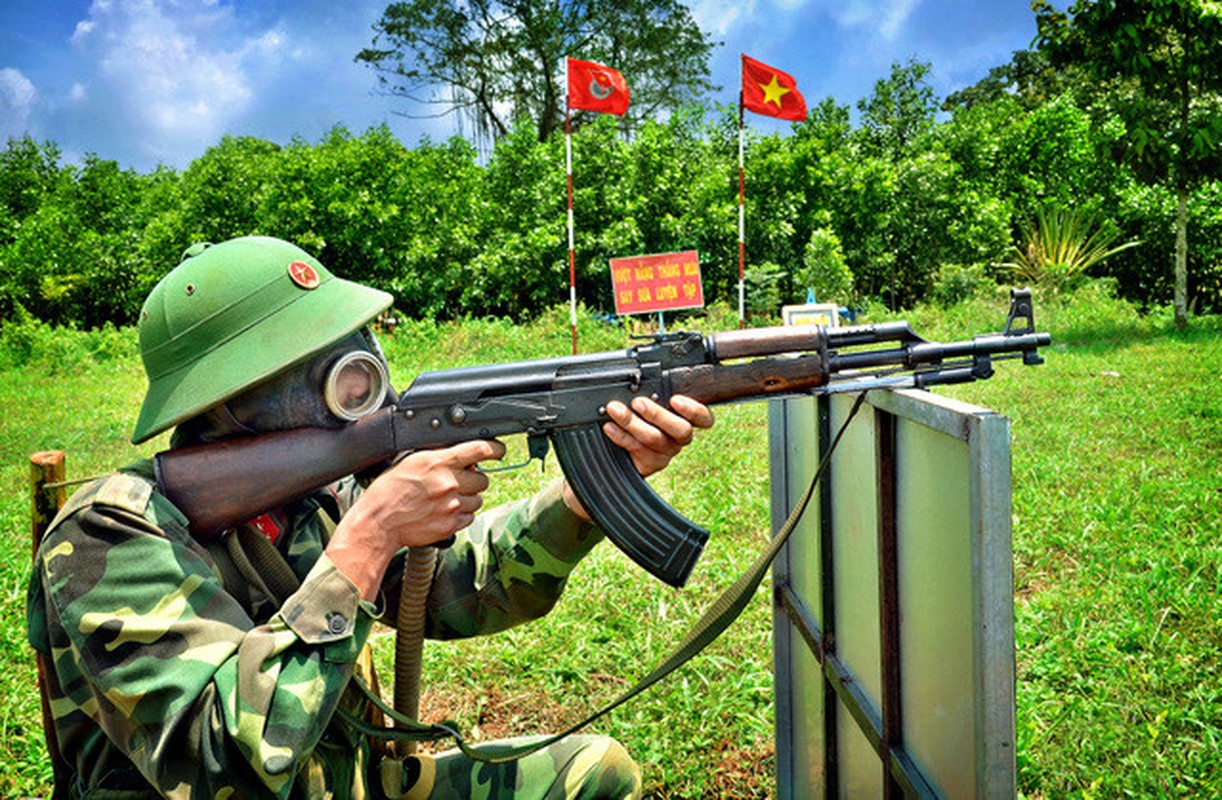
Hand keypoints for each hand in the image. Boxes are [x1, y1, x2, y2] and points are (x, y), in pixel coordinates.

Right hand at [328, 439, 504, 598]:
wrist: (379, 522)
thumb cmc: (389, 491)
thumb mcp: (411, 462)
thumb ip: (439, 457)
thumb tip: (462, 456)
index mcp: (437, 463)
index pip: (478, 449)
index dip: (494, 448)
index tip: (498, 450)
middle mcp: (448, 483)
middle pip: (482, 478)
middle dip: (473, 478)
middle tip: (458, 481)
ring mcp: (451, 506)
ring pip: (478, 499)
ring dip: (469, 497)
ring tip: (448, 498)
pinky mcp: (451, 525)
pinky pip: (470, 516)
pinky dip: (462, 514)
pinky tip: (446, 511)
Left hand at [562, 394, 713, 518]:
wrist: (617, 446)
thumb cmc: (636, 414)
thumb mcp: (646, 401)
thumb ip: (650, 394)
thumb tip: (637, 382)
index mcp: (684, 418)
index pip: (703, 418)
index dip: (694, 411)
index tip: (675, 399)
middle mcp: (679, 437)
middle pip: (681, 429)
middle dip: (658, 414)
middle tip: (638, 402)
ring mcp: (666, 452)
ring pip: (655, 439)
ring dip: (632, 422)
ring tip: (615, 410)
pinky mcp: (651, 464)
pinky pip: (638, 450)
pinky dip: (621, 436)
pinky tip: (610, 427)